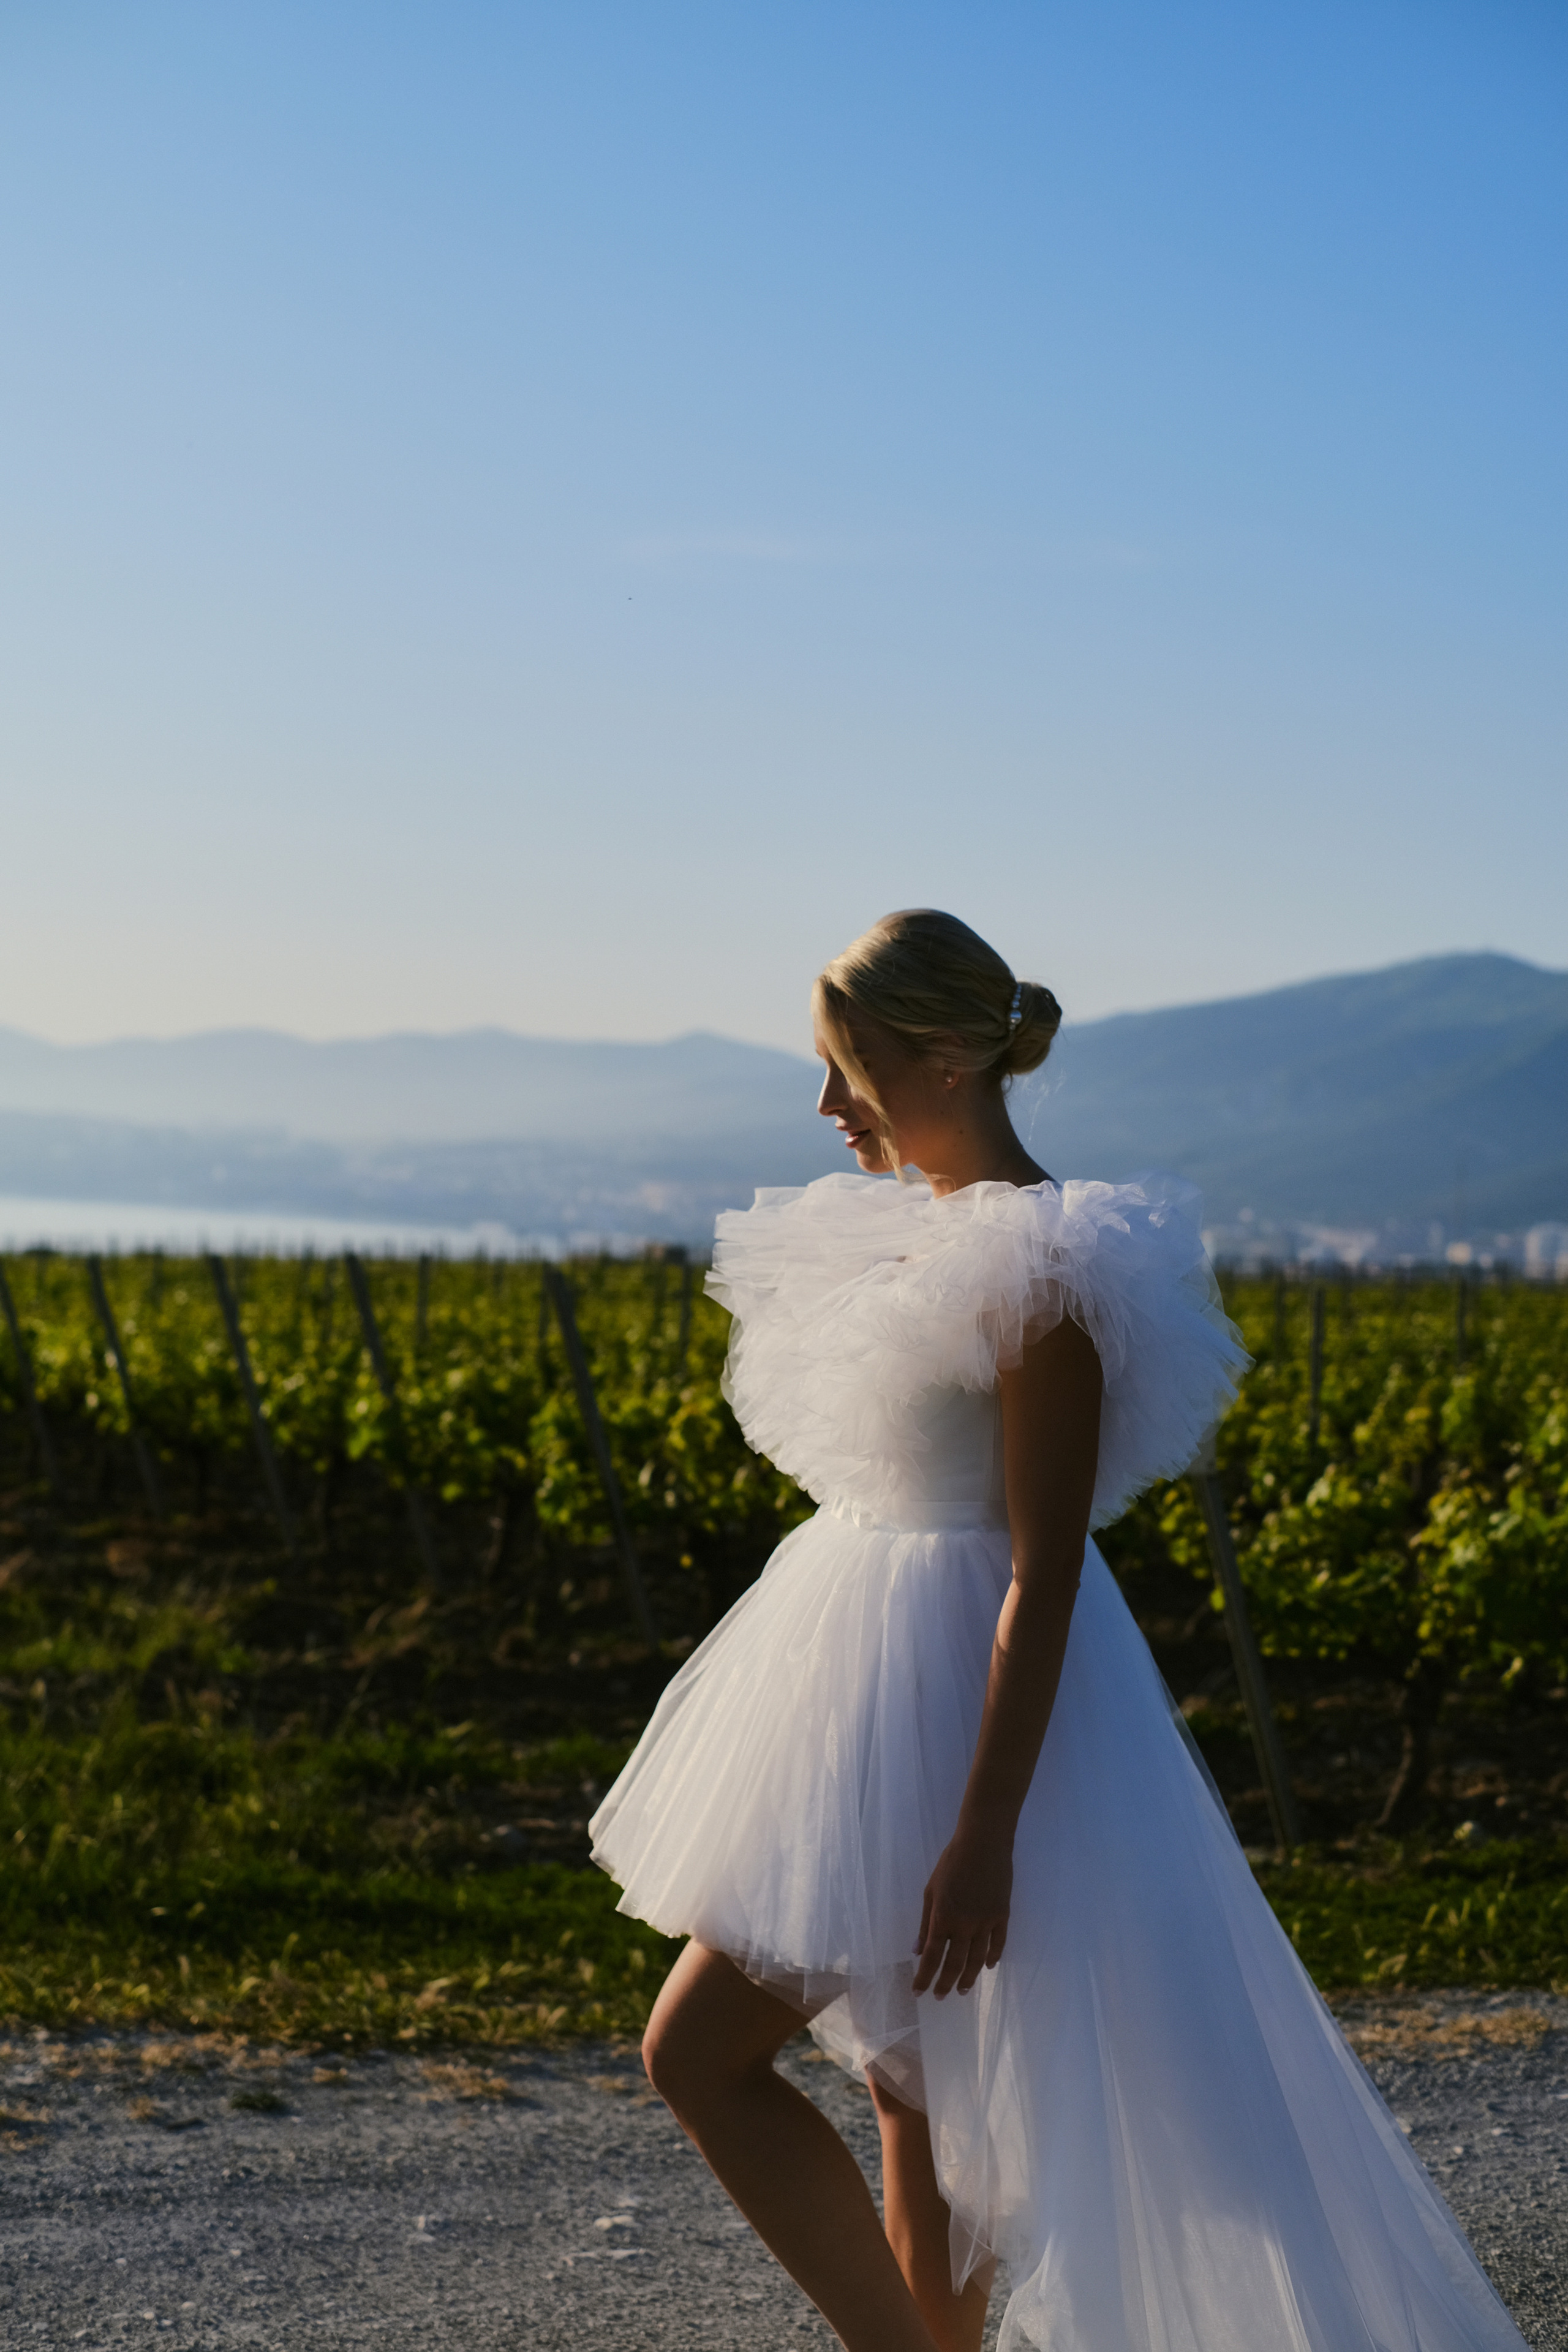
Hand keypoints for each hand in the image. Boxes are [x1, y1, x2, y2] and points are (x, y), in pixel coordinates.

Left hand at [911, 1820, 1012, 1998]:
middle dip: (945, 1983)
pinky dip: (993, 1958)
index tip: (918, 1993)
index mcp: (943, 1917)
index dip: (924, 1977)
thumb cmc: (951, 1862)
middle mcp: (965, 1925)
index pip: (932, 1956)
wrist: (984, 1843)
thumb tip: (917, 1951)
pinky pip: (999, 1944)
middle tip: (940, 1997)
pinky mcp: (1003, 1916)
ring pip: (978, 1960)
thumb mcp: (931, 1890)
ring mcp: (987, 1922)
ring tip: (962, 1990)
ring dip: (969, 1977)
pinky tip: (988, 1967)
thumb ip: (926, 1923)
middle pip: (955, 1963)